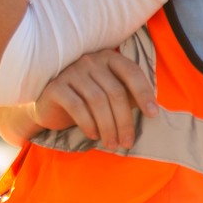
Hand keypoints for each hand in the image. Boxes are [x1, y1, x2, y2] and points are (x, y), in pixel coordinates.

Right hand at [30, 48, 158, 149]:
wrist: (49, 105)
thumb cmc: (85, 99)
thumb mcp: (109, 94)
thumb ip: (127, 96)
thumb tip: (152, 110)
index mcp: (108, 58)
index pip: (131, 72)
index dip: (144, 93)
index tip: (153, 115)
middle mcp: (90, 61)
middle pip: (115, 92)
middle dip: (124, 121)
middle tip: (127, 142)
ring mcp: (71, 72)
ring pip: (97, 101)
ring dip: (108, 127)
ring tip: (112, 144)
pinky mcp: (56, 87)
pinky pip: (77, 107)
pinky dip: (89, 124)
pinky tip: (93, 135)